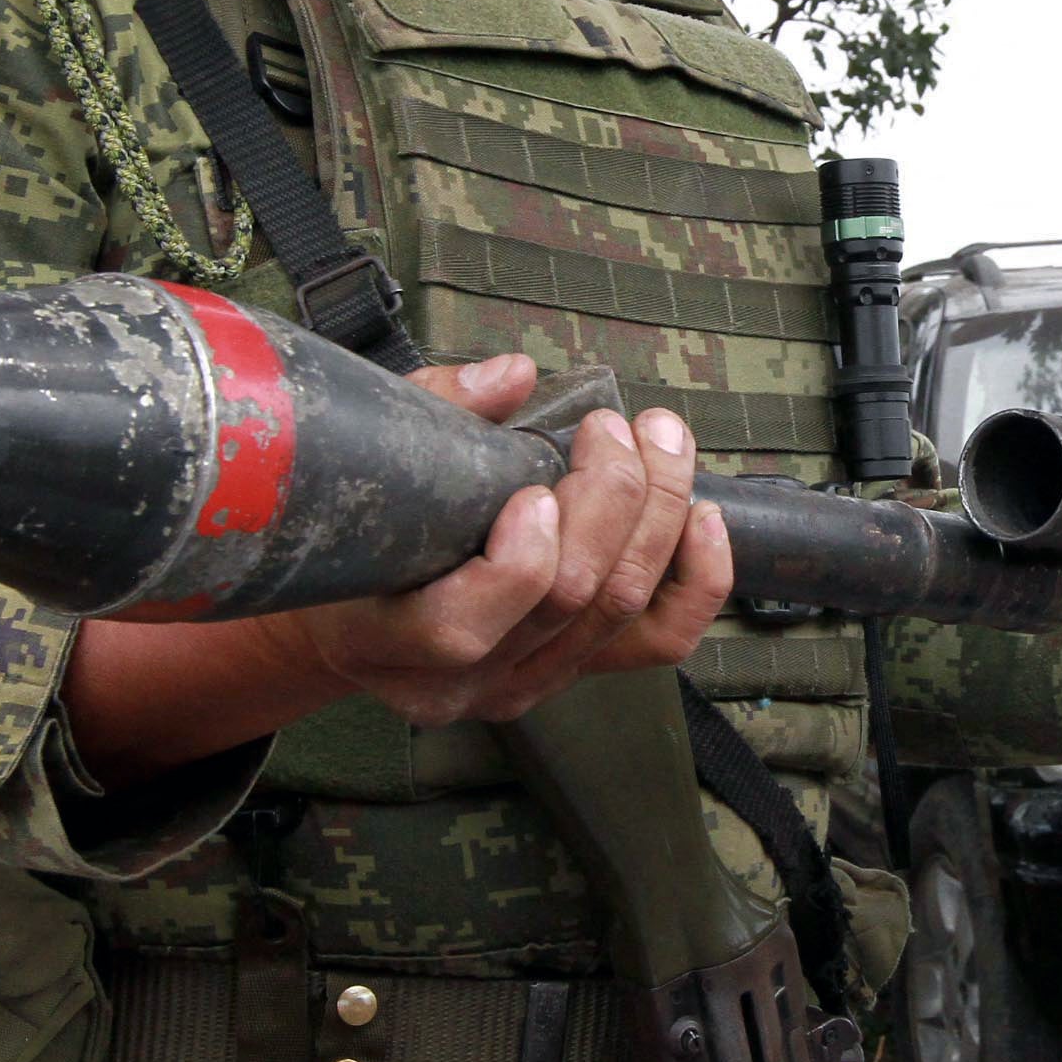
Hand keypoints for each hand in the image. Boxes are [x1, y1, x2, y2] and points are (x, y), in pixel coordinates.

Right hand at [285, 357, 732, 725]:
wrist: (356, 619)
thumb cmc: (357, 534)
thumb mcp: (369, 468)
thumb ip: (435, 415)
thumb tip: (514, 376)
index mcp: (382, 640)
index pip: (459, 628)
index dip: (514, 563)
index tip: (535, 487)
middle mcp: (460, 681)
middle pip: (564, 602)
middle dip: (608, 500)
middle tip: (612, 428)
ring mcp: (522, 684)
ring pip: (618, 609)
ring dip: (656, 513)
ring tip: (661, 440)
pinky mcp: (574, 674)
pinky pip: (658, 641)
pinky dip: (697, 581)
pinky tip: (704, 517)